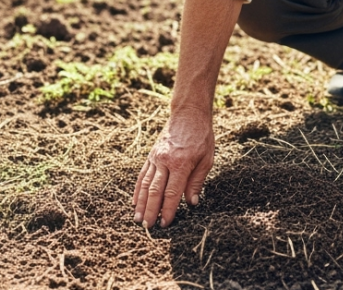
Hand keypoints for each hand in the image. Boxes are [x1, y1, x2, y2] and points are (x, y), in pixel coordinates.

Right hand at [133, 106, 213, 227]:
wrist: (188, 114)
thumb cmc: (201, 137)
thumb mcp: (207, 160)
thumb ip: (197, 182)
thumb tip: (191, 203)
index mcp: (181, 164)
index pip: (172, 193)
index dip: (168, 210)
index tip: (165, 224)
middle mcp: (165, 161)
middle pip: (155, 191)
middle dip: (151, 211)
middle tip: (147, 227)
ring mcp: (155, 158)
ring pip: (145, 185)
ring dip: (141, 203)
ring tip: (138, 219)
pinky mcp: (151, 155)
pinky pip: (142, 175)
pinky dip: (138, 190)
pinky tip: (135, 202)